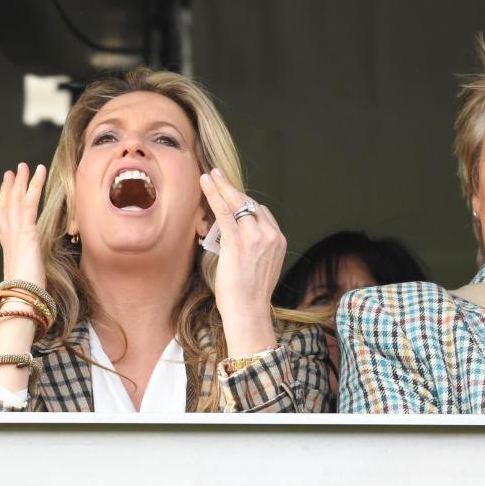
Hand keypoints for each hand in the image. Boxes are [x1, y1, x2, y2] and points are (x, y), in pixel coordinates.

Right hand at [0, 163, 46, 287]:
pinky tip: (39, 172)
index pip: (3, 223)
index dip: (4, 206)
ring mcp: (16, 234)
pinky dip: (34, 185)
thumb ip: (24, 270)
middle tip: (12, 172)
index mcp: (9, 250)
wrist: (21, 302)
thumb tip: (24, 267)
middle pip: (6, 207)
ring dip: (21, 181)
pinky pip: (29, 203)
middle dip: (9, 189)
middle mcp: (9, 239)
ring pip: (16, 201)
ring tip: (24, 166)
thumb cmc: (26, 297)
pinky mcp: (27, 232)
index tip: (6, 195)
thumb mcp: (25, 280)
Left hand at [199, 168, 282, 355]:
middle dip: (232, 189)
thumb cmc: (248, 296)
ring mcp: (256, 236)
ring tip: (209, 175)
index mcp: (278, 240)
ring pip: (237, 203)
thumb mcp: (259, 267)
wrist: (248, 311)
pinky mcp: (238, 240)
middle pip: (250, 203)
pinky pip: (224, 210)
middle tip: (219, 174)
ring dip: (221, 186)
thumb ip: (254, 249)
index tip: (231, 195)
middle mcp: (271, 234)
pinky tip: (206, 184)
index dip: (243, 202)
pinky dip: (214, 194)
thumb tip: (236, 239)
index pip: (262, 212)